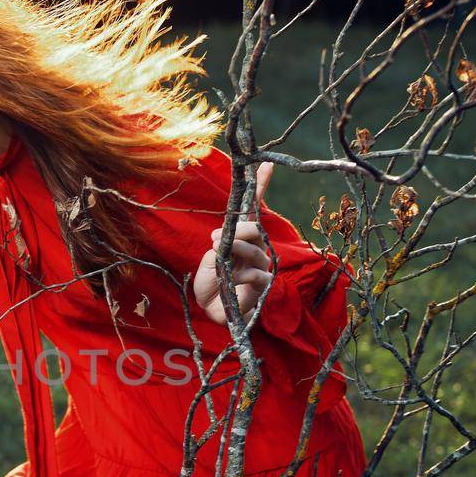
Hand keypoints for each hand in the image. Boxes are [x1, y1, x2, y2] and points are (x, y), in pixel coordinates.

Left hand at [193, 162, 273, 324]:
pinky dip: (240, 274)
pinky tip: (232, 280)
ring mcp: (261, 265)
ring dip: (235, 248)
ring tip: (220, 253)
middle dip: (236, 230)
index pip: (253, 209)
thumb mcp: (209, 261)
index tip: (266, 164)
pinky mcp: (263, 284)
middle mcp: (255, 248)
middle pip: (253, 227)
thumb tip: (223, 234)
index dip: (260, 186)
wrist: (213, 312)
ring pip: (254, 247)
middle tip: (216, 239)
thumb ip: (219, 245)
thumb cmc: (211, 286)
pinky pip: (256, 272)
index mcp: (241, 238)